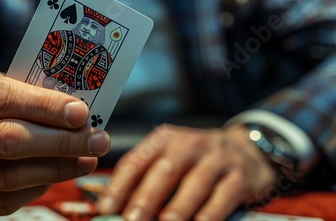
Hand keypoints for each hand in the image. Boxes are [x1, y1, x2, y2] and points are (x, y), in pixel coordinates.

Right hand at [0, 67, 109, 219]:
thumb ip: (24, 93)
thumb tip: (76, 113)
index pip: (0, 98)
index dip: (45, 107)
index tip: (81, 113)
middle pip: (7, 140)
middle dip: (61, 142)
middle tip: (97, 140)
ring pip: (8, 176)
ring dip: (56, 169)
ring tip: (86, 159)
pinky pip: (2, 202)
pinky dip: (36, 188)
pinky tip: (56, 174)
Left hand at [97, 124, 275, 220]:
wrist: (245, 148)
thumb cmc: (196, 160)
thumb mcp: (170, 158)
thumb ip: (145, 178)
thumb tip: (114, 207)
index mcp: (165, 139)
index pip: (138, 159)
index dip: (120, 184)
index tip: (106, 207)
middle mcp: (190, 144)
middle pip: (166, 170)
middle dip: (146, 197)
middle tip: (131, 218)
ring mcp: (218, 158)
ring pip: (196, 184)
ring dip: (178, 208)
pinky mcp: (240, 175)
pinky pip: (223, 196)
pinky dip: (210, 214)